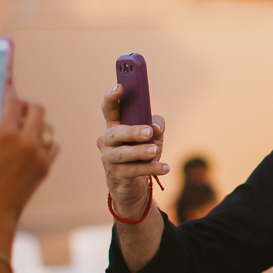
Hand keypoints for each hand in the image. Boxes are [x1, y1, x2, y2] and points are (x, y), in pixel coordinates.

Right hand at [0, 89, 57, 231]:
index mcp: (5, 134)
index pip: (14, 101)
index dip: (10, 92)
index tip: (7, 89)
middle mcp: (27, 141)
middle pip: (38, 108)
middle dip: (27, 104)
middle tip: (17, 108)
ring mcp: (40, 155)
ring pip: (48, 126)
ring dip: (37, 122)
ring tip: (25, 126)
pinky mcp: (46, 167)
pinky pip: (54, 145)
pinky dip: (45, 140)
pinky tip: (33, 142)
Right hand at [97, 83, 169, 218]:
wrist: (133, 185)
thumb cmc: (142, 154)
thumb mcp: (152, 137)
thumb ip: (156, 125)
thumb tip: (155, 127)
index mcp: (114, 125)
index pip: (108, 108)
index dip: (112, 97)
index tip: (120, 87)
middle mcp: (106, 141)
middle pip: (116, 133)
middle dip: (132, 131)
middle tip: (148, 131)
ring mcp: (108, 159)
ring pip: (123, 154)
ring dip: (140, 151)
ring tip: (154, 150)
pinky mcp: (116, 175)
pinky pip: (134, 170)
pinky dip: (152, 168)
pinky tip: (166, 167)